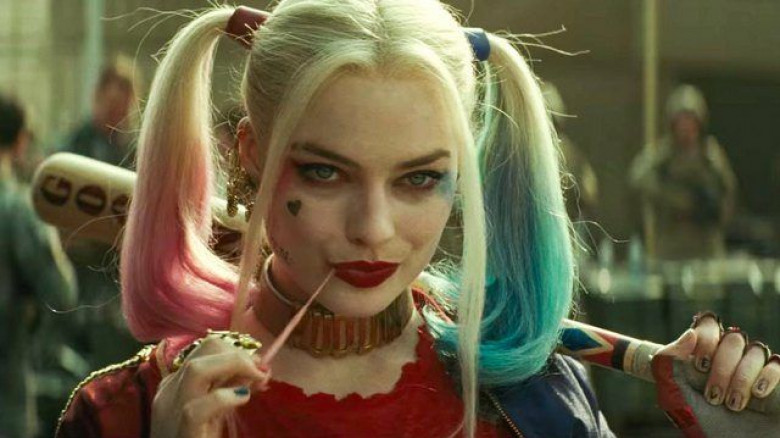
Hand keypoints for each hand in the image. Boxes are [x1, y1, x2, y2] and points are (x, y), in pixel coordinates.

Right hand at [150, 334, 270, 437]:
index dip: (236, 351)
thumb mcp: (213, 410)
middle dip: (238, 353)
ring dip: (234, 365)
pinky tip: (243, 399)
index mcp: (175, 384)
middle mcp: (170, 391)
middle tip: (260, 373)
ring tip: (256, 379)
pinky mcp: (181, 432)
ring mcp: (171, 410)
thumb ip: (228, 388)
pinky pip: (196, 409)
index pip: (206, 350)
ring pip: (197, 369)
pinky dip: (224, 398)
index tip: (258, 366)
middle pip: (204, 349)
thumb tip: (258, 369)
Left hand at [657, 312, 779, 411]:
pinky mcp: (776, 382)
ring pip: (755, 350)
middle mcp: (732, 356)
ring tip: (732, 405)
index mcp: (706, 353)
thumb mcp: (674, 394)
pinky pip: (775, 364)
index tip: (698, 366)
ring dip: (741, 378)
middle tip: (713, 396)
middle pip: (733, 338)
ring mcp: (756, 368)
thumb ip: (669, 361)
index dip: (706, 339)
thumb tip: (690, 333)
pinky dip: (766, 376)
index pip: (709, 323)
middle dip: (722, 367)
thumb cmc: (700, 422)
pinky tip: (757, 393)